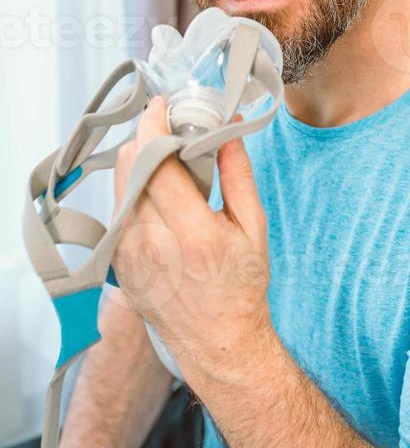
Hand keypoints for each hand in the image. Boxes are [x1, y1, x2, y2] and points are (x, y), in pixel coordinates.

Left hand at [111, 96, 273, 378]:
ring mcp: (129, 255)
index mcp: (193, 234)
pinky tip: (157, 191)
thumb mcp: (253, 227)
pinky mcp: (118, 263)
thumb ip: (238, 174)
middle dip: (145, 137)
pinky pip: (118, 210)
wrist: (218, 341)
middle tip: (167, 127)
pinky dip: (134, 189)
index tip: (163, 105)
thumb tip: (227, 128)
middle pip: (130, 167)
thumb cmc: (242, 286)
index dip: (156, 125)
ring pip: (119, 185)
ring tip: (165, 157)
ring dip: (139, 162)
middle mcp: (153, 244)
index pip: (157, 162)